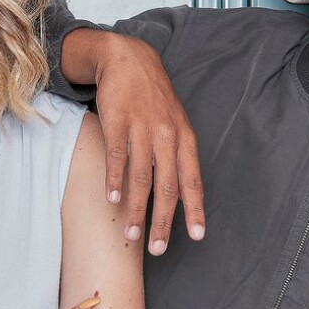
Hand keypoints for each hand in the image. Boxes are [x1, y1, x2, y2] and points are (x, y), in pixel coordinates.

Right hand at [92, 33, 204, 254]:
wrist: (129, 59)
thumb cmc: (153, 97)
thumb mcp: (174, 122)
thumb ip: (178, 155)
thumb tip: (182, 194)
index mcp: (184, 138)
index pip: (193, 179)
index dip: (195, 209)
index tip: (197, 236)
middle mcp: (167, 136)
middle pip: (168, 186)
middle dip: (163, 221)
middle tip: (157, 249)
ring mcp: (142, 128)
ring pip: (142, 177)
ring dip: (136, 209)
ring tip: (131, 234)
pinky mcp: (118, 121)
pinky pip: (117, 156)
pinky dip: (114, 179)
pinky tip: (111, 199)